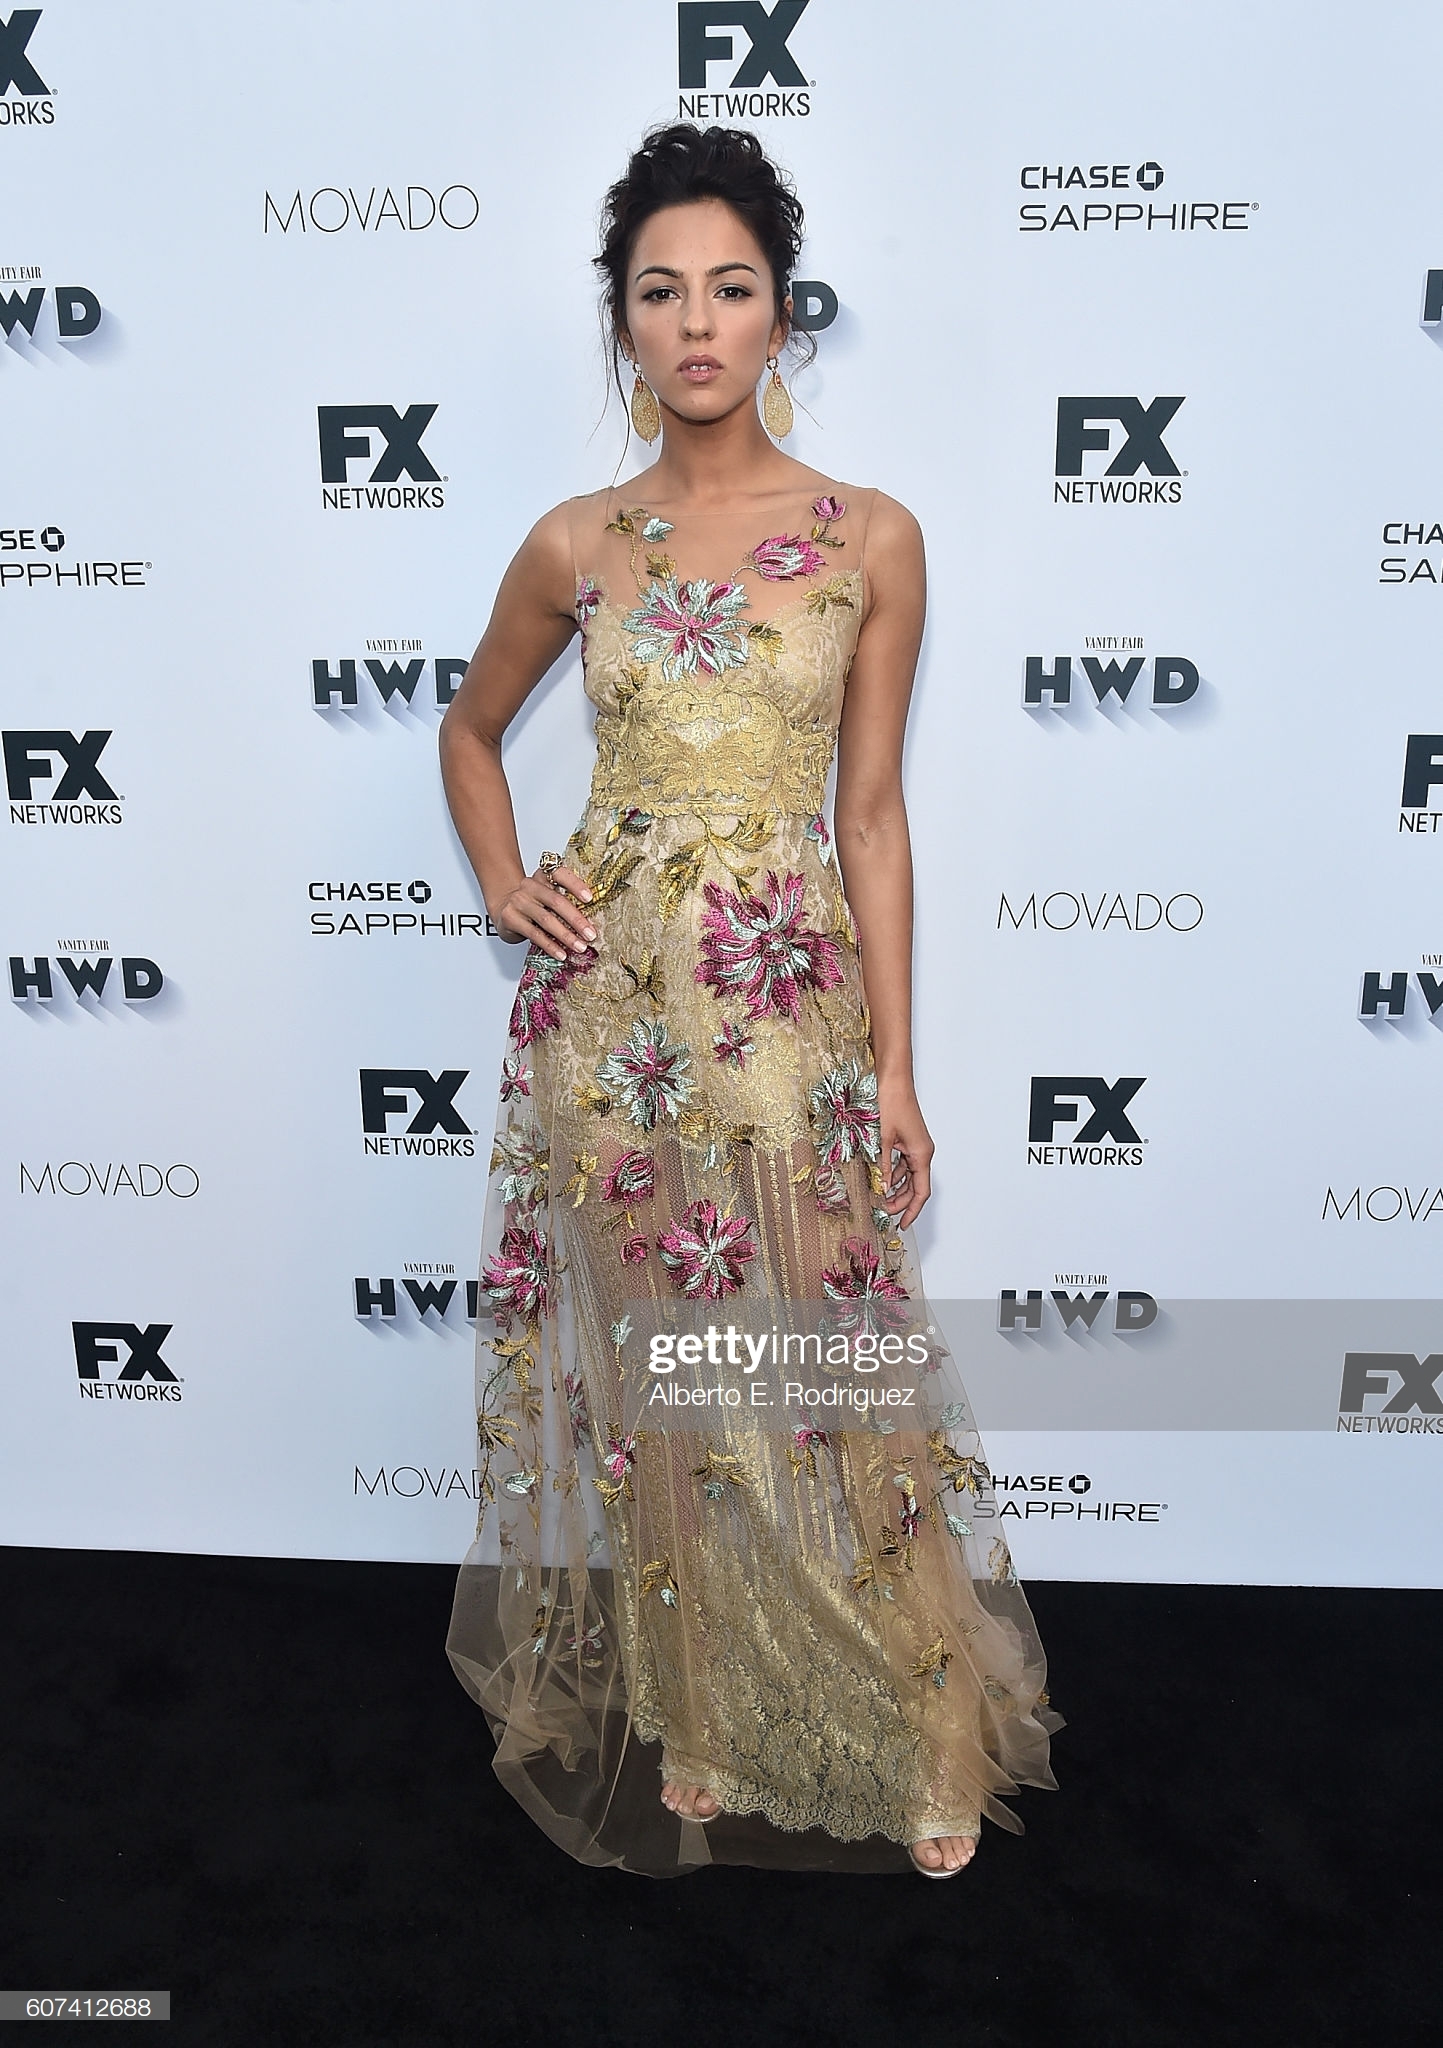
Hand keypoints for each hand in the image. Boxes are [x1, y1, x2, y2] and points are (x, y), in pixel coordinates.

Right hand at [494, 862, 597, 959]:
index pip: (560, 874)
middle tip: (590, 934)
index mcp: (543, 876)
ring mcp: (518, 901)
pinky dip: (550, 945)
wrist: (504, 908)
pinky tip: (561, 953)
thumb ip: (566, 900)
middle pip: (556, 901)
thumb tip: (591, 922)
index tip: (590, 898)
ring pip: (546, 919)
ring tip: (580, 946)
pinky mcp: (510, 918)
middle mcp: (530, 886)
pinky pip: (534, 934)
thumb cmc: (533, 904)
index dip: (575, 885)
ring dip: (566, 936)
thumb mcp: (548, 895)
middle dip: (576, 919)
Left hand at [876, 1077, 933, 1228]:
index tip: (902, 1224)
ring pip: (908, 1176)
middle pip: (915, 1186)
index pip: (921, 1192)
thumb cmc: (891, 1103)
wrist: (892, 1079)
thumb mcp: (882, 1139)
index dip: (912, 1211)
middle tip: (883, 1212)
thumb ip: (882, 1165)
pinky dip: (891, 1173)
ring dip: (895, 1188)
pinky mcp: (907, 1140)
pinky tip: (878, 1178)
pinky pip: (902, 1163)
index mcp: (921, 1154)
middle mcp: (922, 1152)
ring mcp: (915, 1146)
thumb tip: (880, 1187)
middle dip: (901, 1201)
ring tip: (878, 1198)